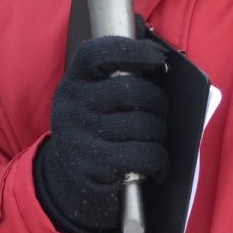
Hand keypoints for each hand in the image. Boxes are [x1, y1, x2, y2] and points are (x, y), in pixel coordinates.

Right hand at [34, 35, 169, 232]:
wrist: (67, 180)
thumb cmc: (96, 133)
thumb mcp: (96, 103)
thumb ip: (121, 84)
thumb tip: (165, 73)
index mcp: (74, 81)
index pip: (98, 53)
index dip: (133, 51)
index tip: (158, 60)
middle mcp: (71, 104)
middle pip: (132, 91)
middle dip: (158, 104)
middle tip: (161, 116)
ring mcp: (78, 135)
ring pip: (142, 125)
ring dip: (159, 136)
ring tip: (156, 143)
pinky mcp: (90, 165)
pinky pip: (142, 155)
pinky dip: (159, 162)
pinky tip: (158, 168)